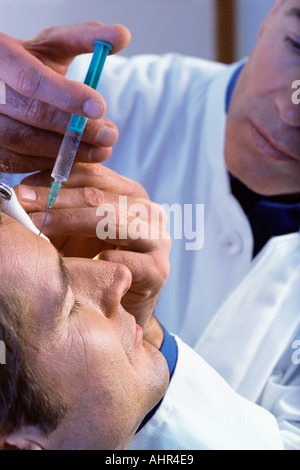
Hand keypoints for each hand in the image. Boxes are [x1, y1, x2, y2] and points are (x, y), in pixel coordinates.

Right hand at [0, 22, 130, 172]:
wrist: (0, 83)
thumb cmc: (27, 63)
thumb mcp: (52, 45)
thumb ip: (85, 38)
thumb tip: (122, 35)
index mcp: (1, 56)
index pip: (31, 79)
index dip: (67, 96)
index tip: (100, 107)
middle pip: (33, 114)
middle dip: (76, 129)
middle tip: (109, 136)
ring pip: (26, 143)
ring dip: (67, 150)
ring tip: (99, 151)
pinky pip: (20, 162)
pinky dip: (51, 162)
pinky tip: (74, 158)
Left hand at [15, 164, 170, 345]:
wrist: (123, 305)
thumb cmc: (96, 264)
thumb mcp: (79, 230)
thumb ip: (64, 207)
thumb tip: (25, 192)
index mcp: (132, 196)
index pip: (94, 176)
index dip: (56, 179)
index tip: (23, 188)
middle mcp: (150, 212)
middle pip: (99, 197)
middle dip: (55, 199)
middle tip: (22, 204)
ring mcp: (158, 239)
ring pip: (112, 221)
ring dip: (69, 222)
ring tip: (38, 227)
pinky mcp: (159, 269)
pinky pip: (122, 259)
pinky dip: (95, 260)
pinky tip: (75, 262)